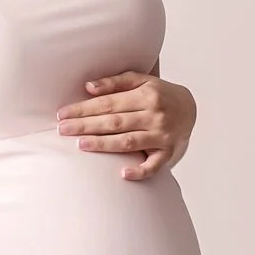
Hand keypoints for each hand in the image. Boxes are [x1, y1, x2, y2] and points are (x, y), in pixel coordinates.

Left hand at [56, 72, 196, 179]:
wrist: (191, 108)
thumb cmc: (159, 94)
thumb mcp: (142, 80)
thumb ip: (116, 82)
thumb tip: (88, 87)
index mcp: (146, 95)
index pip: (108, 103)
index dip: (84, 109)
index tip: (63, 114)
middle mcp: (155, 115)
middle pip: (114, 122)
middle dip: (86, 126)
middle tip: (63, 129)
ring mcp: (162, 135)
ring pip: (128, 142)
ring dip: (103, 144)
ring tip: (80, 145)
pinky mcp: (168, 153)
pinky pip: (154, 165)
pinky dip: (140, 171)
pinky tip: (123, 173)